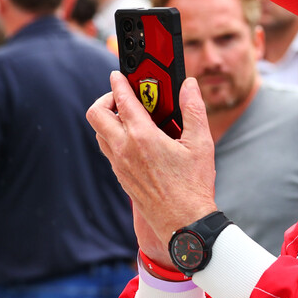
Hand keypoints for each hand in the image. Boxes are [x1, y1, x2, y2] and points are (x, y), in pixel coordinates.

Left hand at [87, 72, 216, 266]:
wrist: (183, 223)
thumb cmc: (194, 186)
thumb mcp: (201, 143)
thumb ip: (194, 109)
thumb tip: (189, 86)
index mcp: (142, 137)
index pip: (122, 100)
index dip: (118, 83)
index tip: (118, 74)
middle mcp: (125, 150)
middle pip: (96, 114)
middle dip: (106, 99)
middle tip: (123, 96)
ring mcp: (120, 165)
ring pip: (99, 133)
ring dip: (108, 119)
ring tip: (129, 116)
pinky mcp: (122, 178)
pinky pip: (108, 150)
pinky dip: (114, 137)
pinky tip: (135, 139)